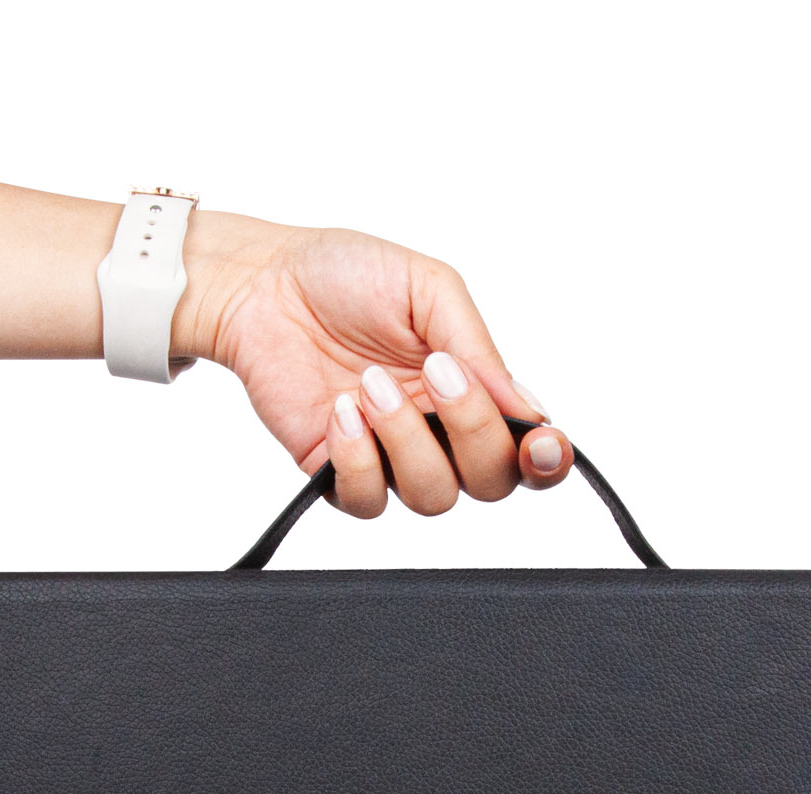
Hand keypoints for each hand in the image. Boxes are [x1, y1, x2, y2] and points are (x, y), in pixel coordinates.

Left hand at [172, 211, 571, 517]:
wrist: (262, 284)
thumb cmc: (344, 276)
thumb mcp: (429, 289)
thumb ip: (480, 349)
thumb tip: (527, 406)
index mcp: (473, 390)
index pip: (528, 449)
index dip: (547, 461)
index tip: (541, 442)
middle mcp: (440, 433)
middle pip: (491, 482)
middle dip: (472, 432)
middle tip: (434, 374)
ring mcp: (392, 458)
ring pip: (433, 496)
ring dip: (406, 439)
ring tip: (369, 384)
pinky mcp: (340, 474)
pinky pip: (369, 500)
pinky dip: (358, 458)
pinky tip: (340, 410)